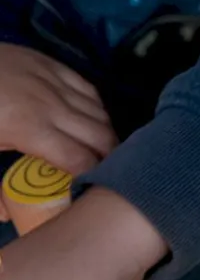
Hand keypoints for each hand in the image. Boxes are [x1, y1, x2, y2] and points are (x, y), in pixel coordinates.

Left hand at [0, 44, 116, 219]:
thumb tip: (5, 216)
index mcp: (31, 129)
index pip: (82, 160)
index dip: (94, 177)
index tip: (95, 189)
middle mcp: (51, 105)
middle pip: (101, 137)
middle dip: (110, 158)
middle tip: (107, 174)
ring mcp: (52, 81)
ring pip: (99, 112)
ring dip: (105, 134)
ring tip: (102, 150)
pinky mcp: (49, 63)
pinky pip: (88, 88)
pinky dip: (96, 107)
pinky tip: (90, 119)